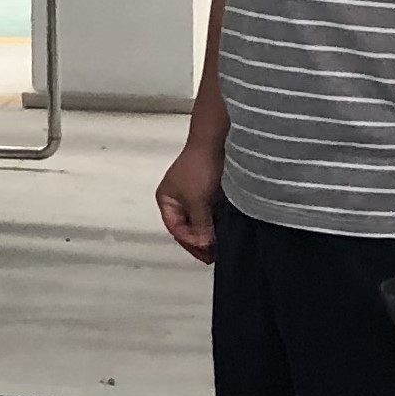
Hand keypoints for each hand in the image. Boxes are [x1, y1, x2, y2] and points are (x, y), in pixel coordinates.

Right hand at [155, 136, 222, 261]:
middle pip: (188, 227)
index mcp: (166, 200)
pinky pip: (212, 212)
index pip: (176, 229)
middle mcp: (178, 198)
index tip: (206, 252)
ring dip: (210, 232)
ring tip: (222, 244)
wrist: (217, 141)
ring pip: (201, 221)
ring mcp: (195, 194)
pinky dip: (218, 222)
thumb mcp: (197, 201)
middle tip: (214, 254)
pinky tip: (228, 229)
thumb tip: (204, 245)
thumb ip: (200, 225)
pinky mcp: (210, 191)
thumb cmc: (200, 166)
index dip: (190, 242)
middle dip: (200, 240)